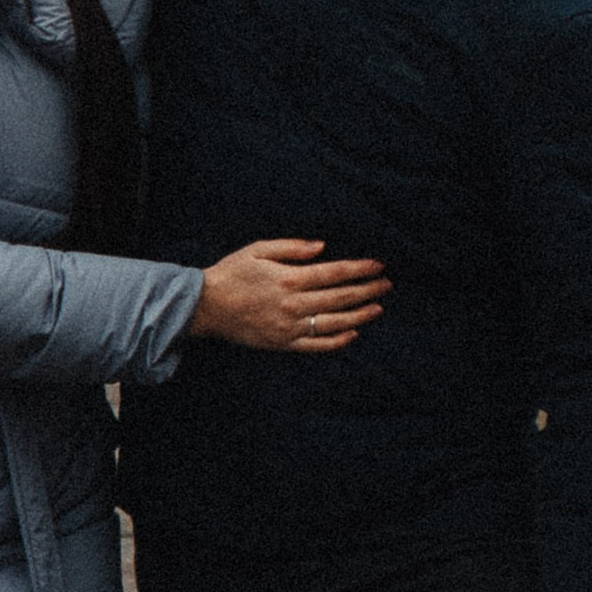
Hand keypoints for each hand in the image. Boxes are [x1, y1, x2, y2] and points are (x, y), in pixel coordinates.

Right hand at [190, 239, 389, 353]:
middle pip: (340, 297)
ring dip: (359, 315)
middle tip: (386, 285)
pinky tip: (352, 334)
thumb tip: (321, 247)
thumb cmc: (231, 273)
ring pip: (333, 322)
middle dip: (366, 290)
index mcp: (289, 278)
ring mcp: (289, 327)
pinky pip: (316, 345)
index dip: (359, 269)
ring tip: (378, 308)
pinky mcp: (282, 343)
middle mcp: (293, 304)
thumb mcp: (258, 249)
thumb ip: (291, 247)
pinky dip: (336, 341)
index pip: (334, 273)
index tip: (378, 266)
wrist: (205, 306)